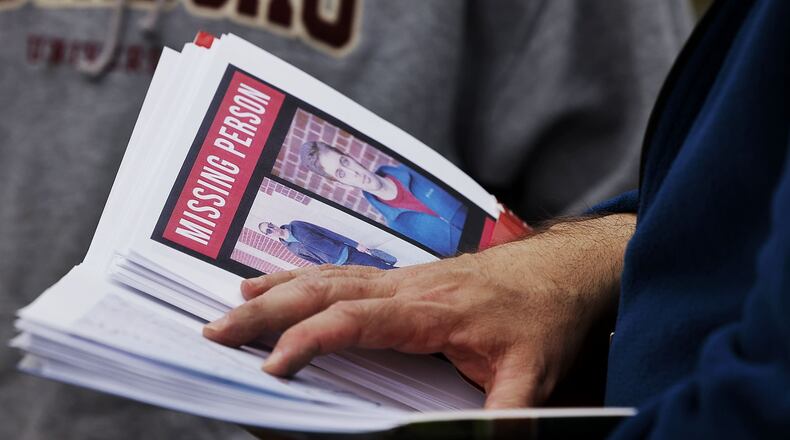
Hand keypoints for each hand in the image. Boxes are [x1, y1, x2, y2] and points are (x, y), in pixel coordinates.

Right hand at [204, 214, 635, 407]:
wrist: (561, 271)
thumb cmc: (544, 314)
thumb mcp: (533, 373)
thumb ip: (507, 414)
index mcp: (431, 310)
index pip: (356, 320)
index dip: (310, 341)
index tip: (272, 366)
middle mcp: (407, 287)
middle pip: (325, 290)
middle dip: (268, 310)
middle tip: (219, 331)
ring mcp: (403, 278)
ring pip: (327, 277)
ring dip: (277, 289)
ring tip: (233, 305)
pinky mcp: (405, 279)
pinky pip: (341, 273)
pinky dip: (302, 277)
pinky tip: (280, 283)